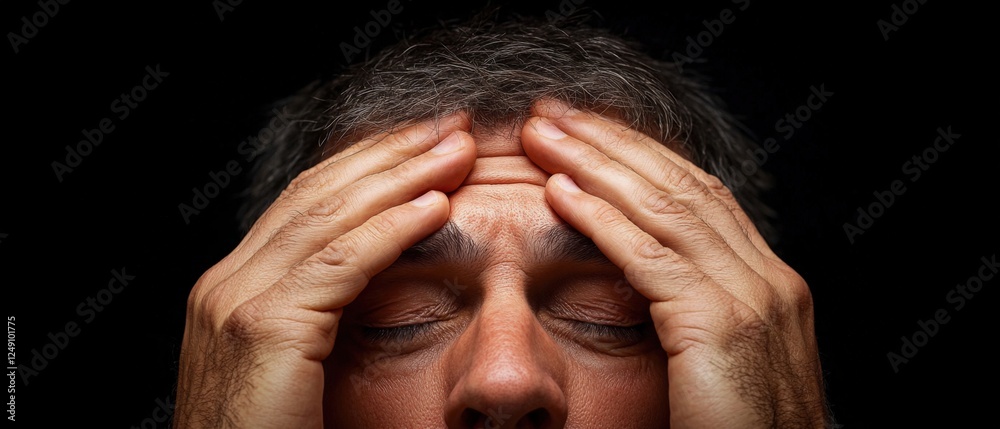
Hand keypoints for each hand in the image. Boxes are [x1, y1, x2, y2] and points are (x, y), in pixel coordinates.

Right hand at [173, 114, 476, 427]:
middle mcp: (228, 282)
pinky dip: (392, 229)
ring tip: (457, 148)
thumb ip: (319, 318)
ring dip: (402, 175)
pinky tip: (438, 206)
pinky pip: (340, 264)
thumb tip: (375, 280)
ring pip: (331, 215)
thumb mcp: (291, 369)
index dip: (369, 166)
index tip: (424, 144)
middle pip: (319, 193)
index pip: (307, 204)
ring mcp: (238, 301)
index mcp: (234, 287)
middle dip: (390, 153)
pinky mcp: (262, 328)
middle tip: (450, 124)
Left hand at [521, 100, 826, 427]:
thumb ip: (695, 315)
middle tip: (553, 113)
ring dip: (594, 165)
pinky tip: (558, 194)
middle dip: (611, 142)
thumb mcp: (722, 364)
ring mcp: (751, 298)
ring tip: (542, 136)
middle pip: (680, 186)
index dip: (639, 158)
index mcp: (770, 283)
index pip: (699, 196)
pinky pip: (649, 258)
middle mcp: (768, 279)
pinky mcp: (721, 325)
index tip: (586, 133)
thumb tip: (647, 284)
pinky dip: (600, 220)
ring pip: (663, 208)